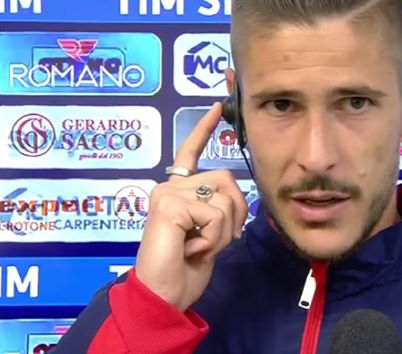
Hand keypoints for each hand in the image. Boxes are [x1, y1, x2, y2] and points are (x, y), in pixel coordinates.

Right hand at [135, 101, 248, 311]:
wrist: (165, 295)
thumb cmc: (185, 266)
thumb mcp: (210, 233)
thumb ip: (218, 209)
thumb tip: (237, 196)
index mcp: (177, 191)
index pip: (191, 152)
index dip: (205, 128)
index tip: (217, 106)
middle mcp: (169, 187)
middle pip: (227, 180)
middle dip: (234, 214)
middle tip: (212, 240)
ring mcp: (167, 194)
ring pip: (225, 199)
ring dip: (223, 230)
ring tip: (199, 246)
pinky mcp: (168, 205)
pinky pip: (215, 215)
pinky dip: (213, 238)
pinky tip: (192, 249)